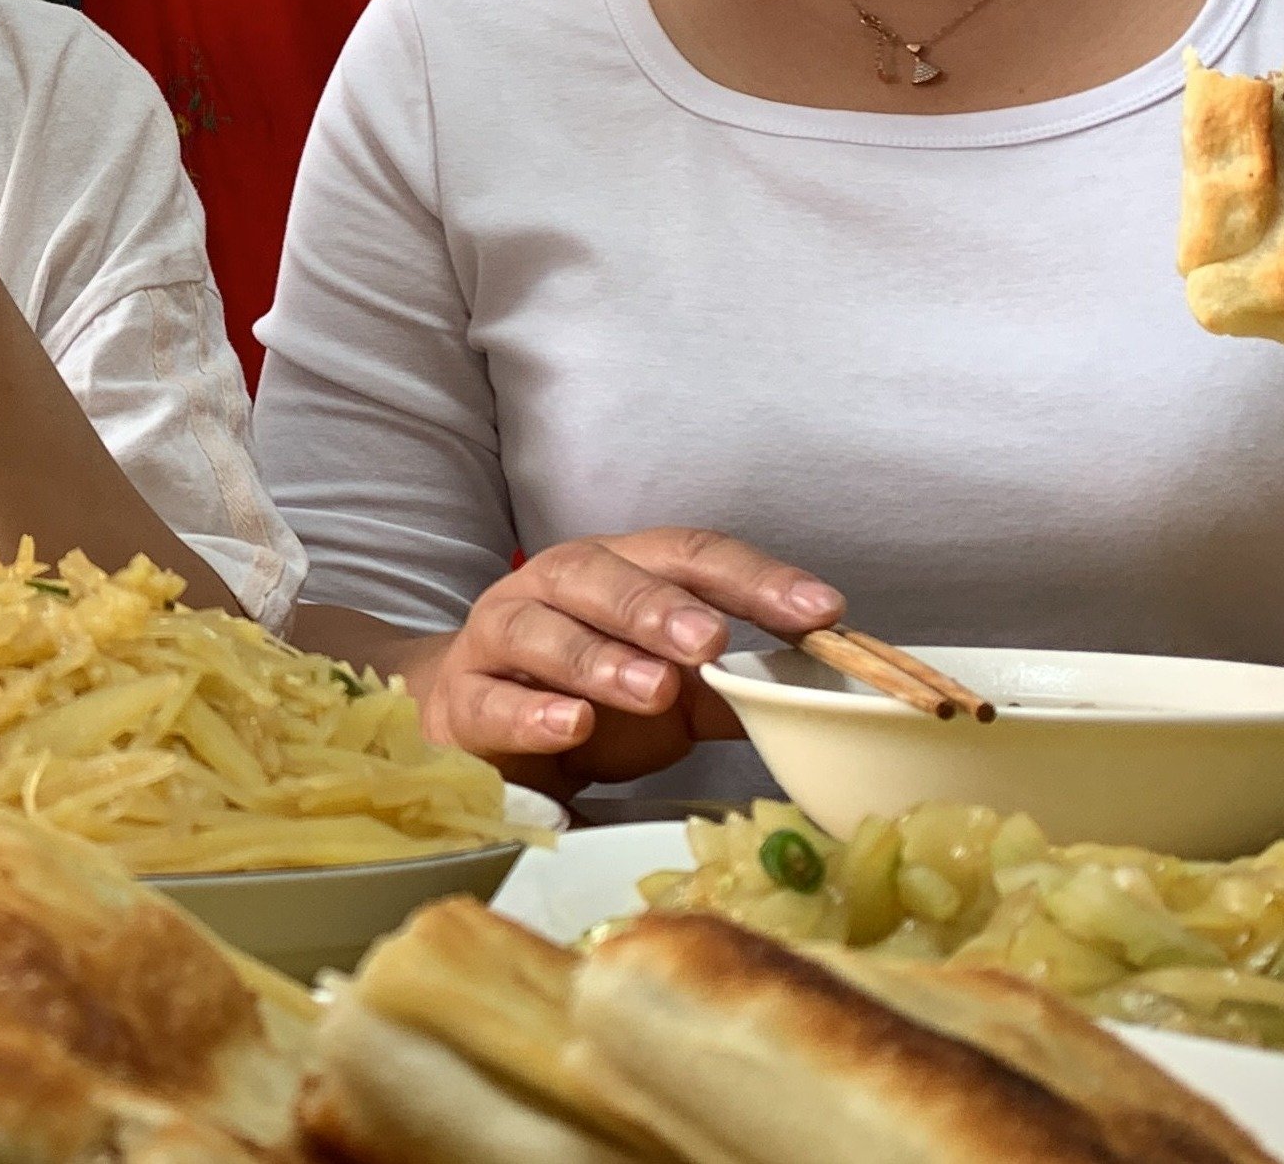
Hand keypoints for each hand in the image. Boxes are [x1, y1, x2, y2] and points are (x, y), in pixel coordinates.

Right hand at [419, 527, 843, 794]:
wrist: (479, 725)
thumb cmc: (587, 698)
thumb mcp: (672, 694)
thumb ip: (734, 689)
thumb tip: (819, 698)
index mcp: (620, 570)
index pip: (690, 556)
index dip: (756, 579)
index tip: (822, 611)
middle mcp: (556, 587)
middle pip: (605, 576)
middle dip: (660, 606)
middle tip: (713, 638)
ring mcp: (501, 638)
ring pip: (544, 631)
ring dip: (601, 658)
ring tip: (655, 687)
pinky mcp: (462, 699)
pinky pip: (491, 701)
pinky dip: (531, 714)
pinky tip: (572, 726)